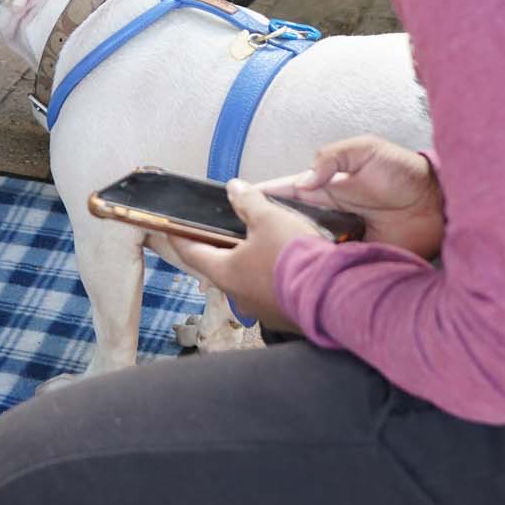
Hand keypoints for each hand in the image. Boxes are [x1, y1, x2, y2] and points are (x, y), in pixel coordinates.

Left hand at [174, 179, 327, 332]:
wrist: (332, 295)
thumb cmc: (292, 257)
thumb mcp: (268, 218)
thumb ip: (248, 202)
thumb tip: (234, 188)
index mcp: (224, 272)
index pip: (191, 252)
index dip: (181, 236)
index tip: (173, 229)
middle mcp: (237, 296)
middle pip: (220, 267)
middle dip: (222, 248)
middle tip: (223, 231)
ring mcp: (261, 309)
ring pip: (247, 281)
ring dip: (250, 263)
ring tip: (260, 244)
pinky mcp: (284, 316)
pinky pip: (270, 292)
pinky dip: (271, 276)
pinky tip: (284, 265)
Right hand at [259, 135, 445, 260]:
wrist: (438, 204)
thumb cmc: (403, 172)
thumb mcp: (366, 150)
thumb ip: (333, 158)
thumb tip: (304, 180)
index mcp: (324, 187)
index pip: (284, 191)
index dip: (260, 195)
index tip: (235, 198)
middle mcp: (327, 215)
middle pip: (287, 224)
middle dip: (267, 230)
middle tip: (244, 239)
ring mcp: (340, 238)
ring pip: (304, 247)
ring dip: (290, 252)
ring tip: (267, 260)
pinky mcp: (354, 258)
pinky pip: (328, 265)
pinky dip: (316, 269)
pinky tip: (301, 274)